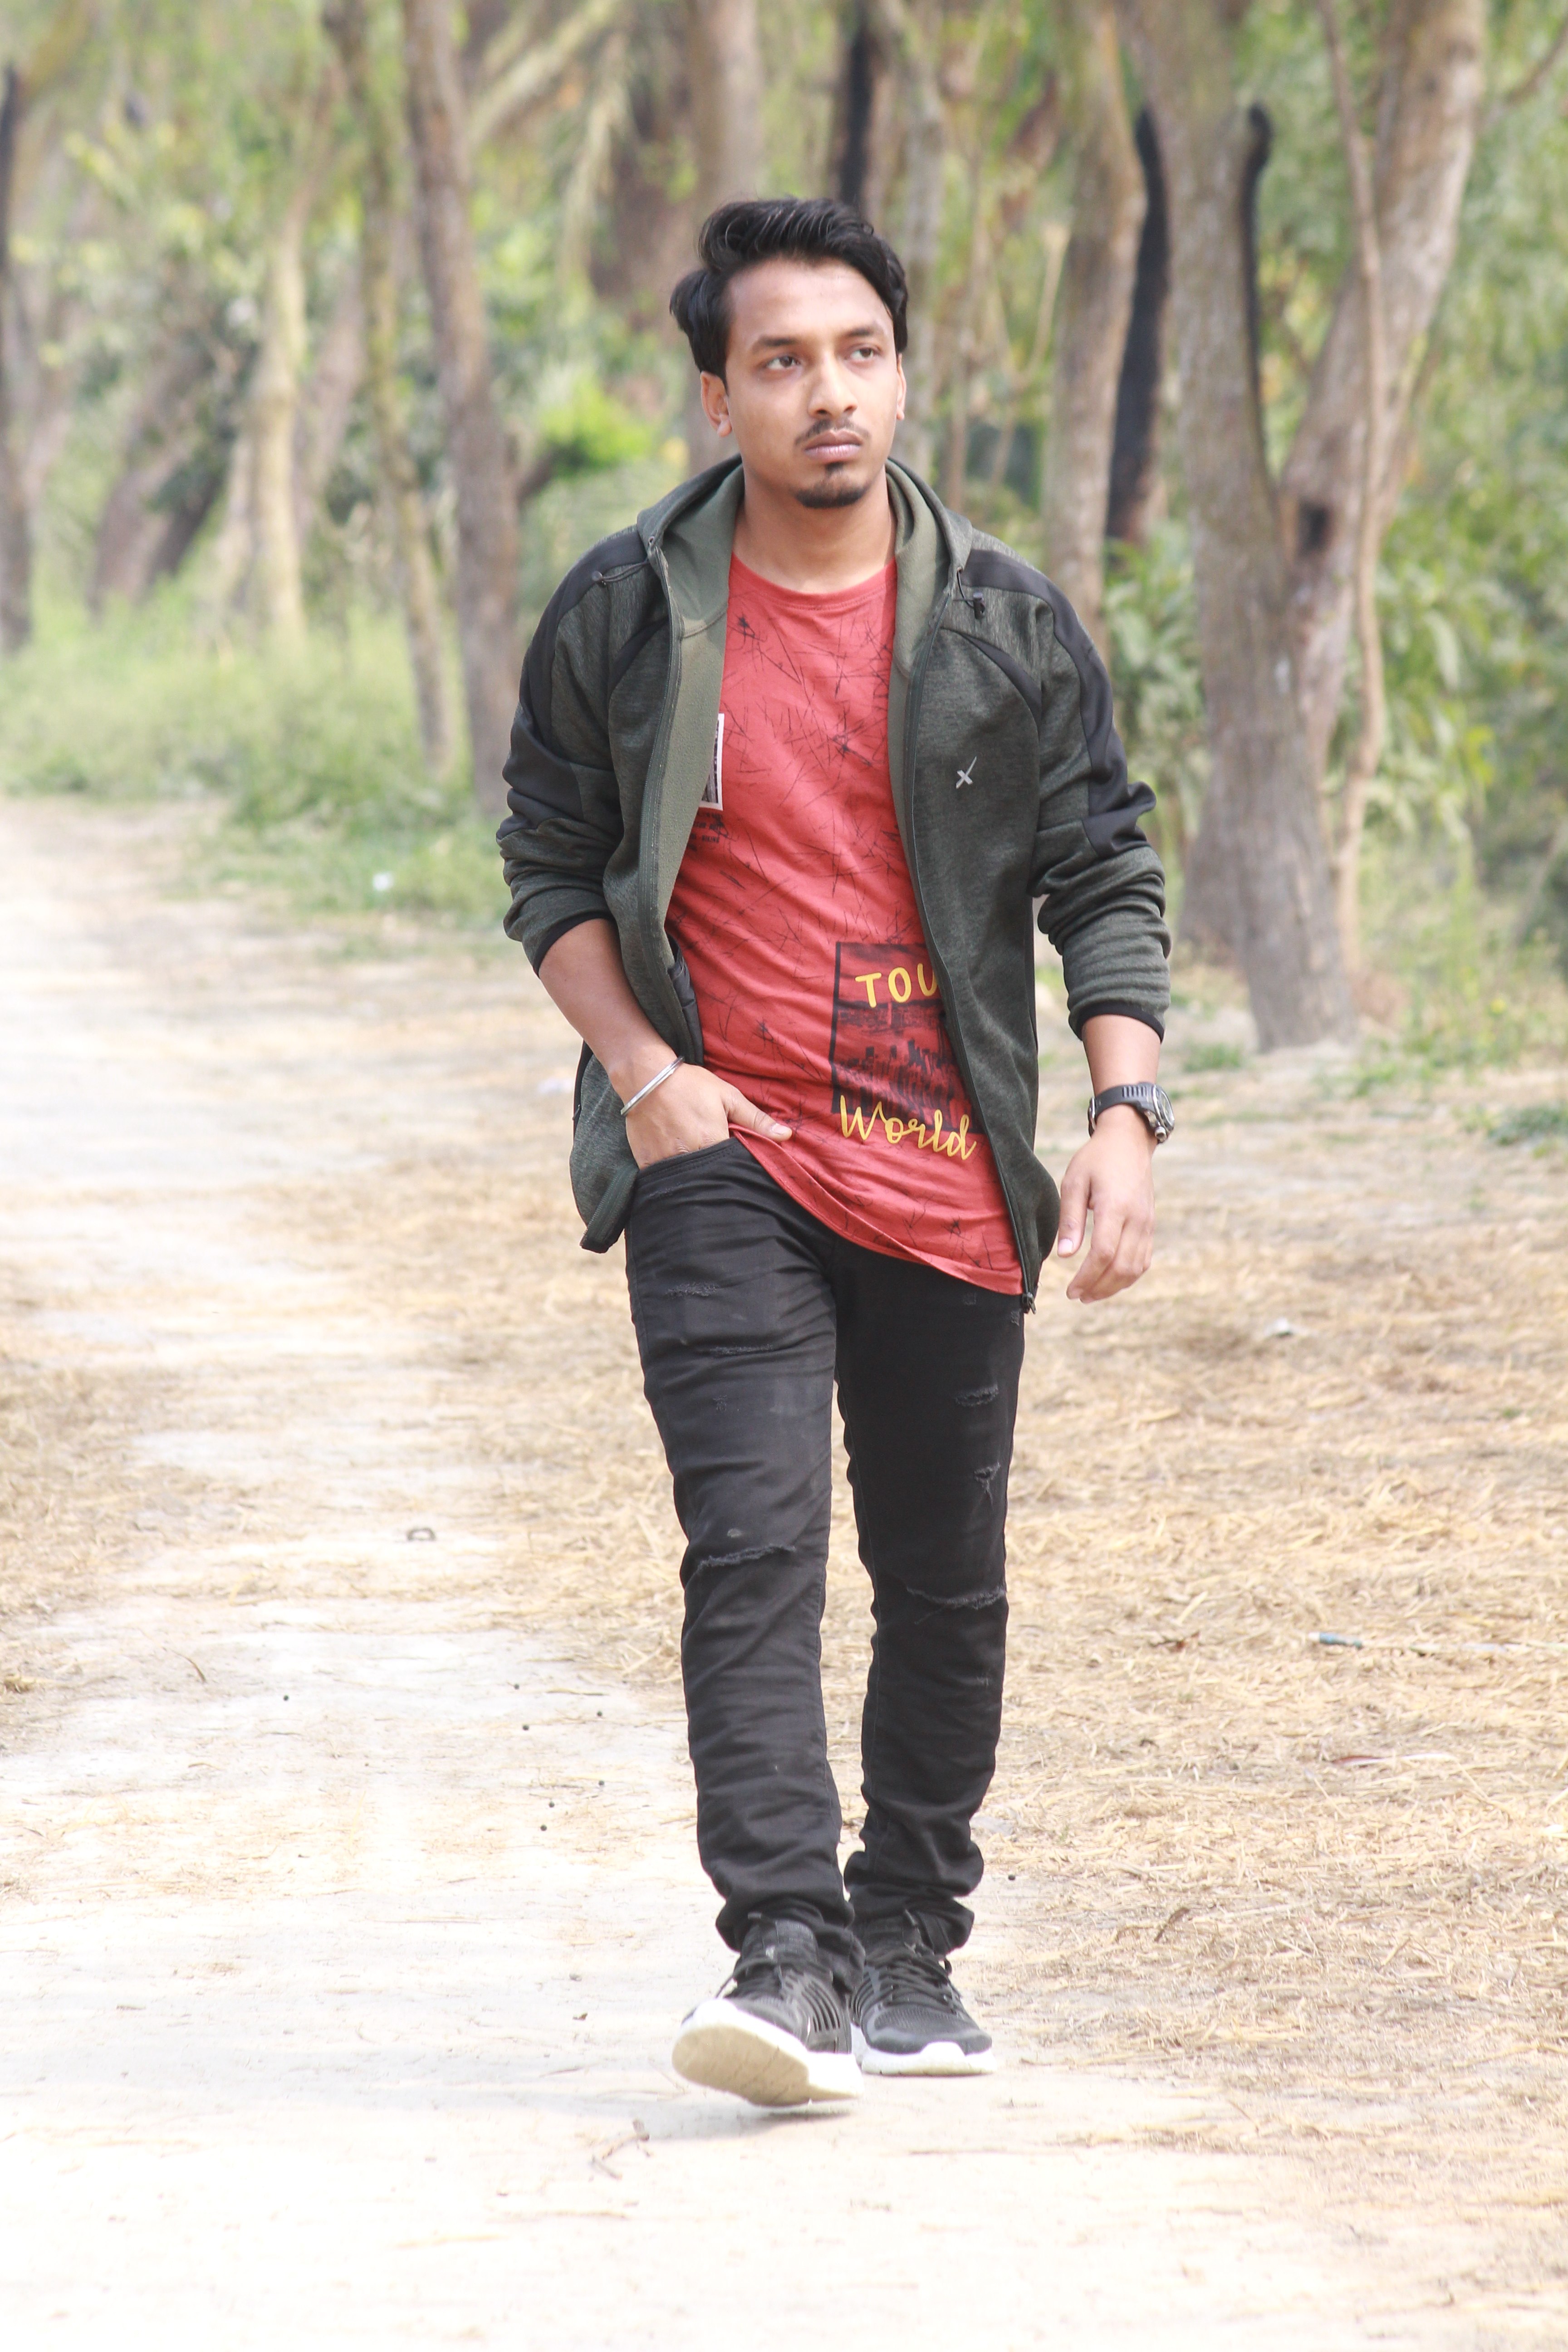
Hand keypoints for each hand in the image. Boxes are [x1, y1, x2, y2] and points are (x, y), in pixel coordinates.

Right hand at [621, 1060, 791, 1169]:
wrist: (646, 1076)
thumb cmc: (690, 1084)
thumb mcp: (729, 1096)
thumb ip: (757, 1120)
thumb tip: (787, 1136)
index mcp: (713, 1143)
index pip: (733, 1168)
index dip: (735, 1166)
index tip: (734, 1159)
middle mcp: (690, 1157)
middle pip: (711, 1177)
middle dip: (716, 1173)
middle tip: (714, 1158)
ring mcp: (667, 1162)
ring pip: (688, 1180)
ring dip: (695, 1175)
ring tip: (695, 1158)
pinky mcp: (649, 1163)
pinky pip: (665, 1178)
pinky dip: (672, 1174)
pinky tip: (675, 1160)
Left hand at [1055, 1107, 1155, 1302]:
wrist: (1129, 1142)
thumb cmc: (1096, 1159)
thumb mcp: (1074, 1182)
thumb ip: (1070, 1220)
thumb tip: (1064, 1256)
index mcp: (1115, 1206)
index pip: (1103, 1253)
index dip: (1086, 1277)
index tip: (1070, 1290)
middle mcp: (1136, 1219)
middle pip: (1121, 1267)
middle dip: (1098, 1288)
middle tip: (1077, 1296)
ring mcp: (1147, 1223)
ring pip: (1135, 1268)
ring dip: (1113, 1287)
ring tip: (1091, 1295)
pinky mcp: (1150, 1226)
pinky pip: (1144, 1260)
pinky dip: (1128, 1276)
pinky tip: (1110, 1281)